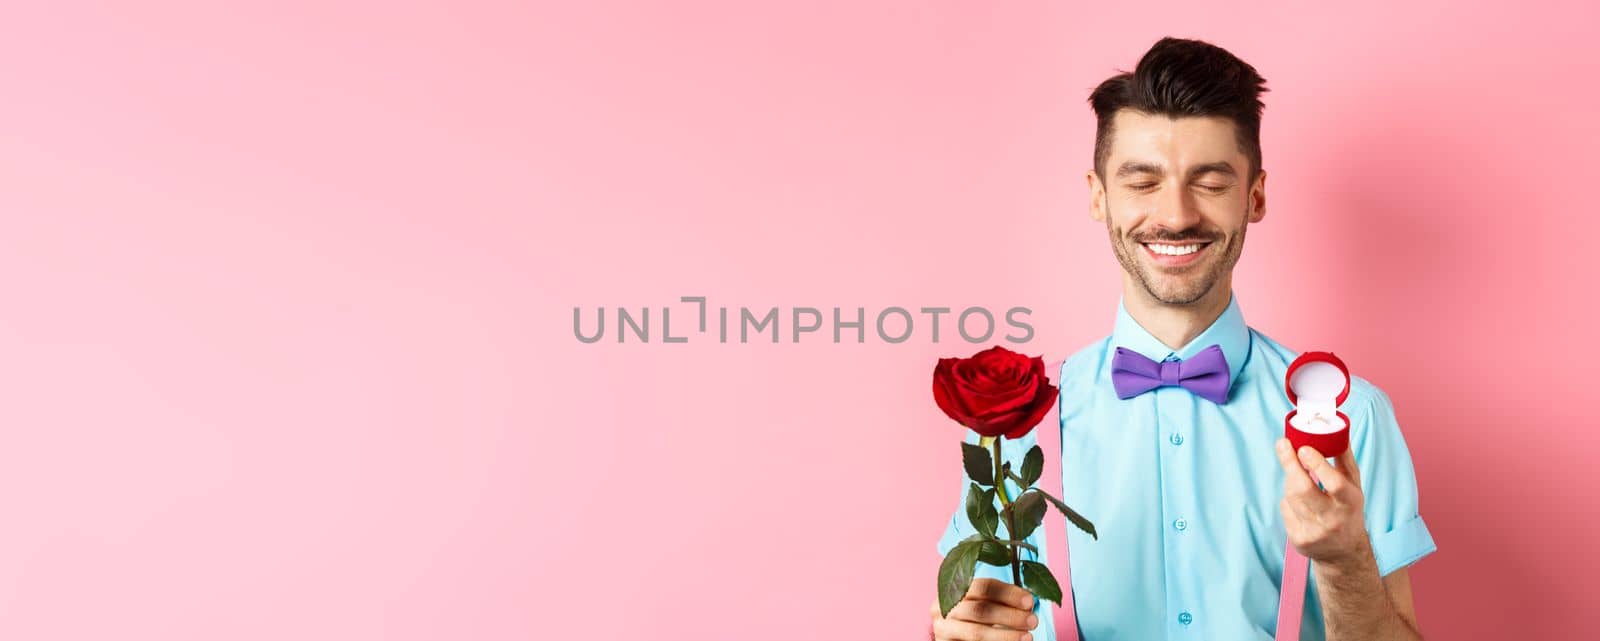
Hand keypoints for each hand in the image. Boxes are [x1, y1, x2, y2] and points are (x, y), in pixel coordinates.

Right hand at [928, 578, 1038, 640]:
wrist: (953, 636)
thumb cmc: (972, 617)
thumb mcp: (982, 603)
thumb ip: (1000, 600)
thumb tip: (1028, 604)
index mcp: (954, 588)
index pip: (983, 587)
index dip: (1008, 593)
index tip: (1029, 601)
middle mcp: (944, 608)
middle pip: (980, 610)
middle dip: (1010, 615)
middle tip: (1033, 621)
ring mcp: (943, 629)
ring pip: (976, 632)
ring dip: (1005, 635)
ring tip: (1027, 637)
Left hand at [1274, 438, 1370, 564]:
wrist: (1344, 553)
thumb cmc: (1348, 511)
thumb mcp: (1354, 487)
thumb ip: (1344, 460)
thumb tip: (1335, 431)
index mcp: (1350, 503)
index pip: (1334, 483)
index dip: (1317, 465)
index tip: (1304, 448)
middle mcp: (1333, 519)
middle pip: (1303, 489)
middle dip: (1290, 464)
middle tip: (1282, 444)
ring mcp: (1314, 532)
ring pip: (1291, 497)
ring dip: (1290, 480)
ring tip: (1296, 473)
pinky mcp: (1299, 540)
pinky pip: (1285, 509)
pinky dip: (1288, 500)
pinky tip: (1299, 501)